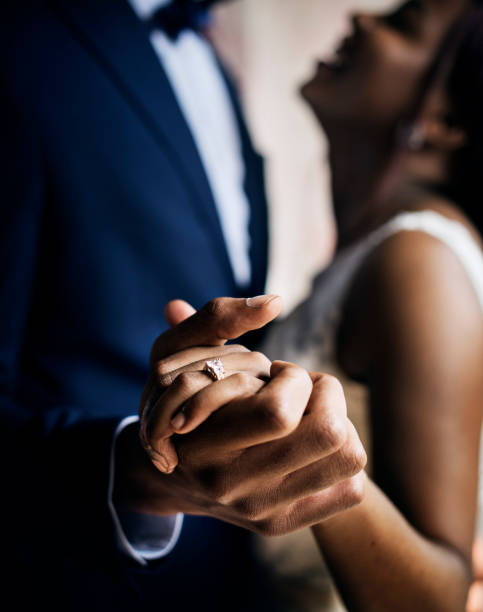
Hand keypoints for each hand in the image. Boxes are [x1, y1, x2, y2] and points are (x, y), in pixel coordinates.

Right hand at [114, 295, 366, 535]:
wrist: (170, 481)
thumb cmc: (178, 406)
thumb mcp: (177, 354)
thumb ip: (217, 318)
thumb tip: (274, 302)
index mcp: (206, 446)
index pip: (280, 412)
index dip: (294, 378)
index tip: (277, 371)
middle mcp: (237, 488)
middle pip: (330, 435)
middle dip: (327, 394)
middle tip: (302, 388)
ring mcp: (264, 512)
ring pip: (350, 458)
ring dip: (339, 422)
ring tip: (307, 414)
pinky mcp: (286, 523)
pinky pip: (352, 487)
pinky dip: (343, 455)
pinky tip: (311, 443)